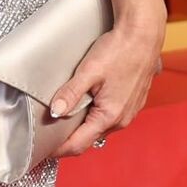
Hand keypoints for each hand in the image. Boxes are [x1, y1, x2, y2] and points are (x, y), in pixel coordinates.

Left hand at [46, 20, 164, 156]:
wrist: (143, 36)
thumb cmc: (119, 50)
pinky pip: (109, 117)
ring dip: (82, 128)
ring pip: (99, 127)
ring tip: (62, 121)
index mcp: (109, 116)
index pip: (79, 144)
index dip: (59, 149)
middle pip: (89, 138)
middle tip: (48, 136)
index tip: (43, 150)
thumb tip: (54, 112)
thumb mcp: (89, 71)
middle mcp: (122, 119)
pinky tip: (84, 106)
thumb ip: (71, 93)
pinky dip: (94, 117)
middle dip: (69, 140)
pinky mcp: (132, 102)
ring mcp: (129, 112)